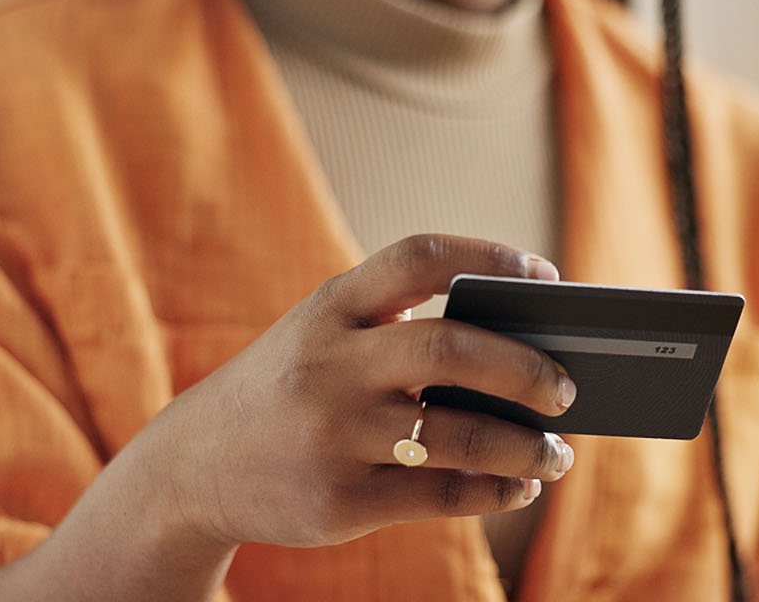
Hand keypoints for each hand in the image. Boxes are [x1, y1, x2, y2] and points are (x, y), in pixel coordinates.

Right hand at [137, 234, 579, 548]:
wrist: (190, 468)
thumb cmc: (287, 389)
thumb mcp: (321, 336)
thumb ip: (398, 328)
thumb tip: (520, 349)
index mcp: (330, 309)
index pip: (418, 258)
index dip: (491, 256)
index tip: (546, 275)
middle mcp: (330, 366)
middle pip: (450, 349)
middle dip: (525, 367)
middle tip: (567, 386)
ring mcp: (334, 435)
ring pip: (456, 434)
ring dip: (524, 445)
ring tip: (557, 451)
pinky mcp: (340, 501)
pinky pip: (440, 495)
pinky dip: (493, 491)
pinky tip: (518, 486)